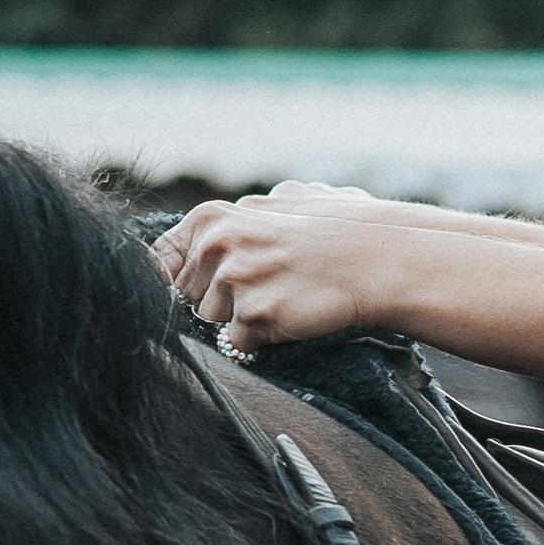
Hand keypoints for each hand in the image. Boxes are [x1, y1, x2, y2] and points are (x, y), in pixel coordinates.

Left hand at [153, 185, 415, 351]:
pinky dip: (264, 338)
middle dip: (219, 300)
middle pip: (188, 296)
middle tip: (267, 288)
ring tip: (286, 298)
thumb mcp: (289, 199)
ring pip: (213, 321)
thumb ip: (250, 211)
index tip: (202, 289)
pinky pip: (240, 344)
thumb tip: (233, 219)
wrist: (382, 258)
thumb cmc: (345, 228)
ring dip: (243, 319)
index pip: (161, 260)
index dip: (183, 280)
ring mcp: (232, 282)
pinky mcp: (253, 316)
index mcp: (212, 217)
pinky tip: (294, 315)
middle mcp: (214, 246)